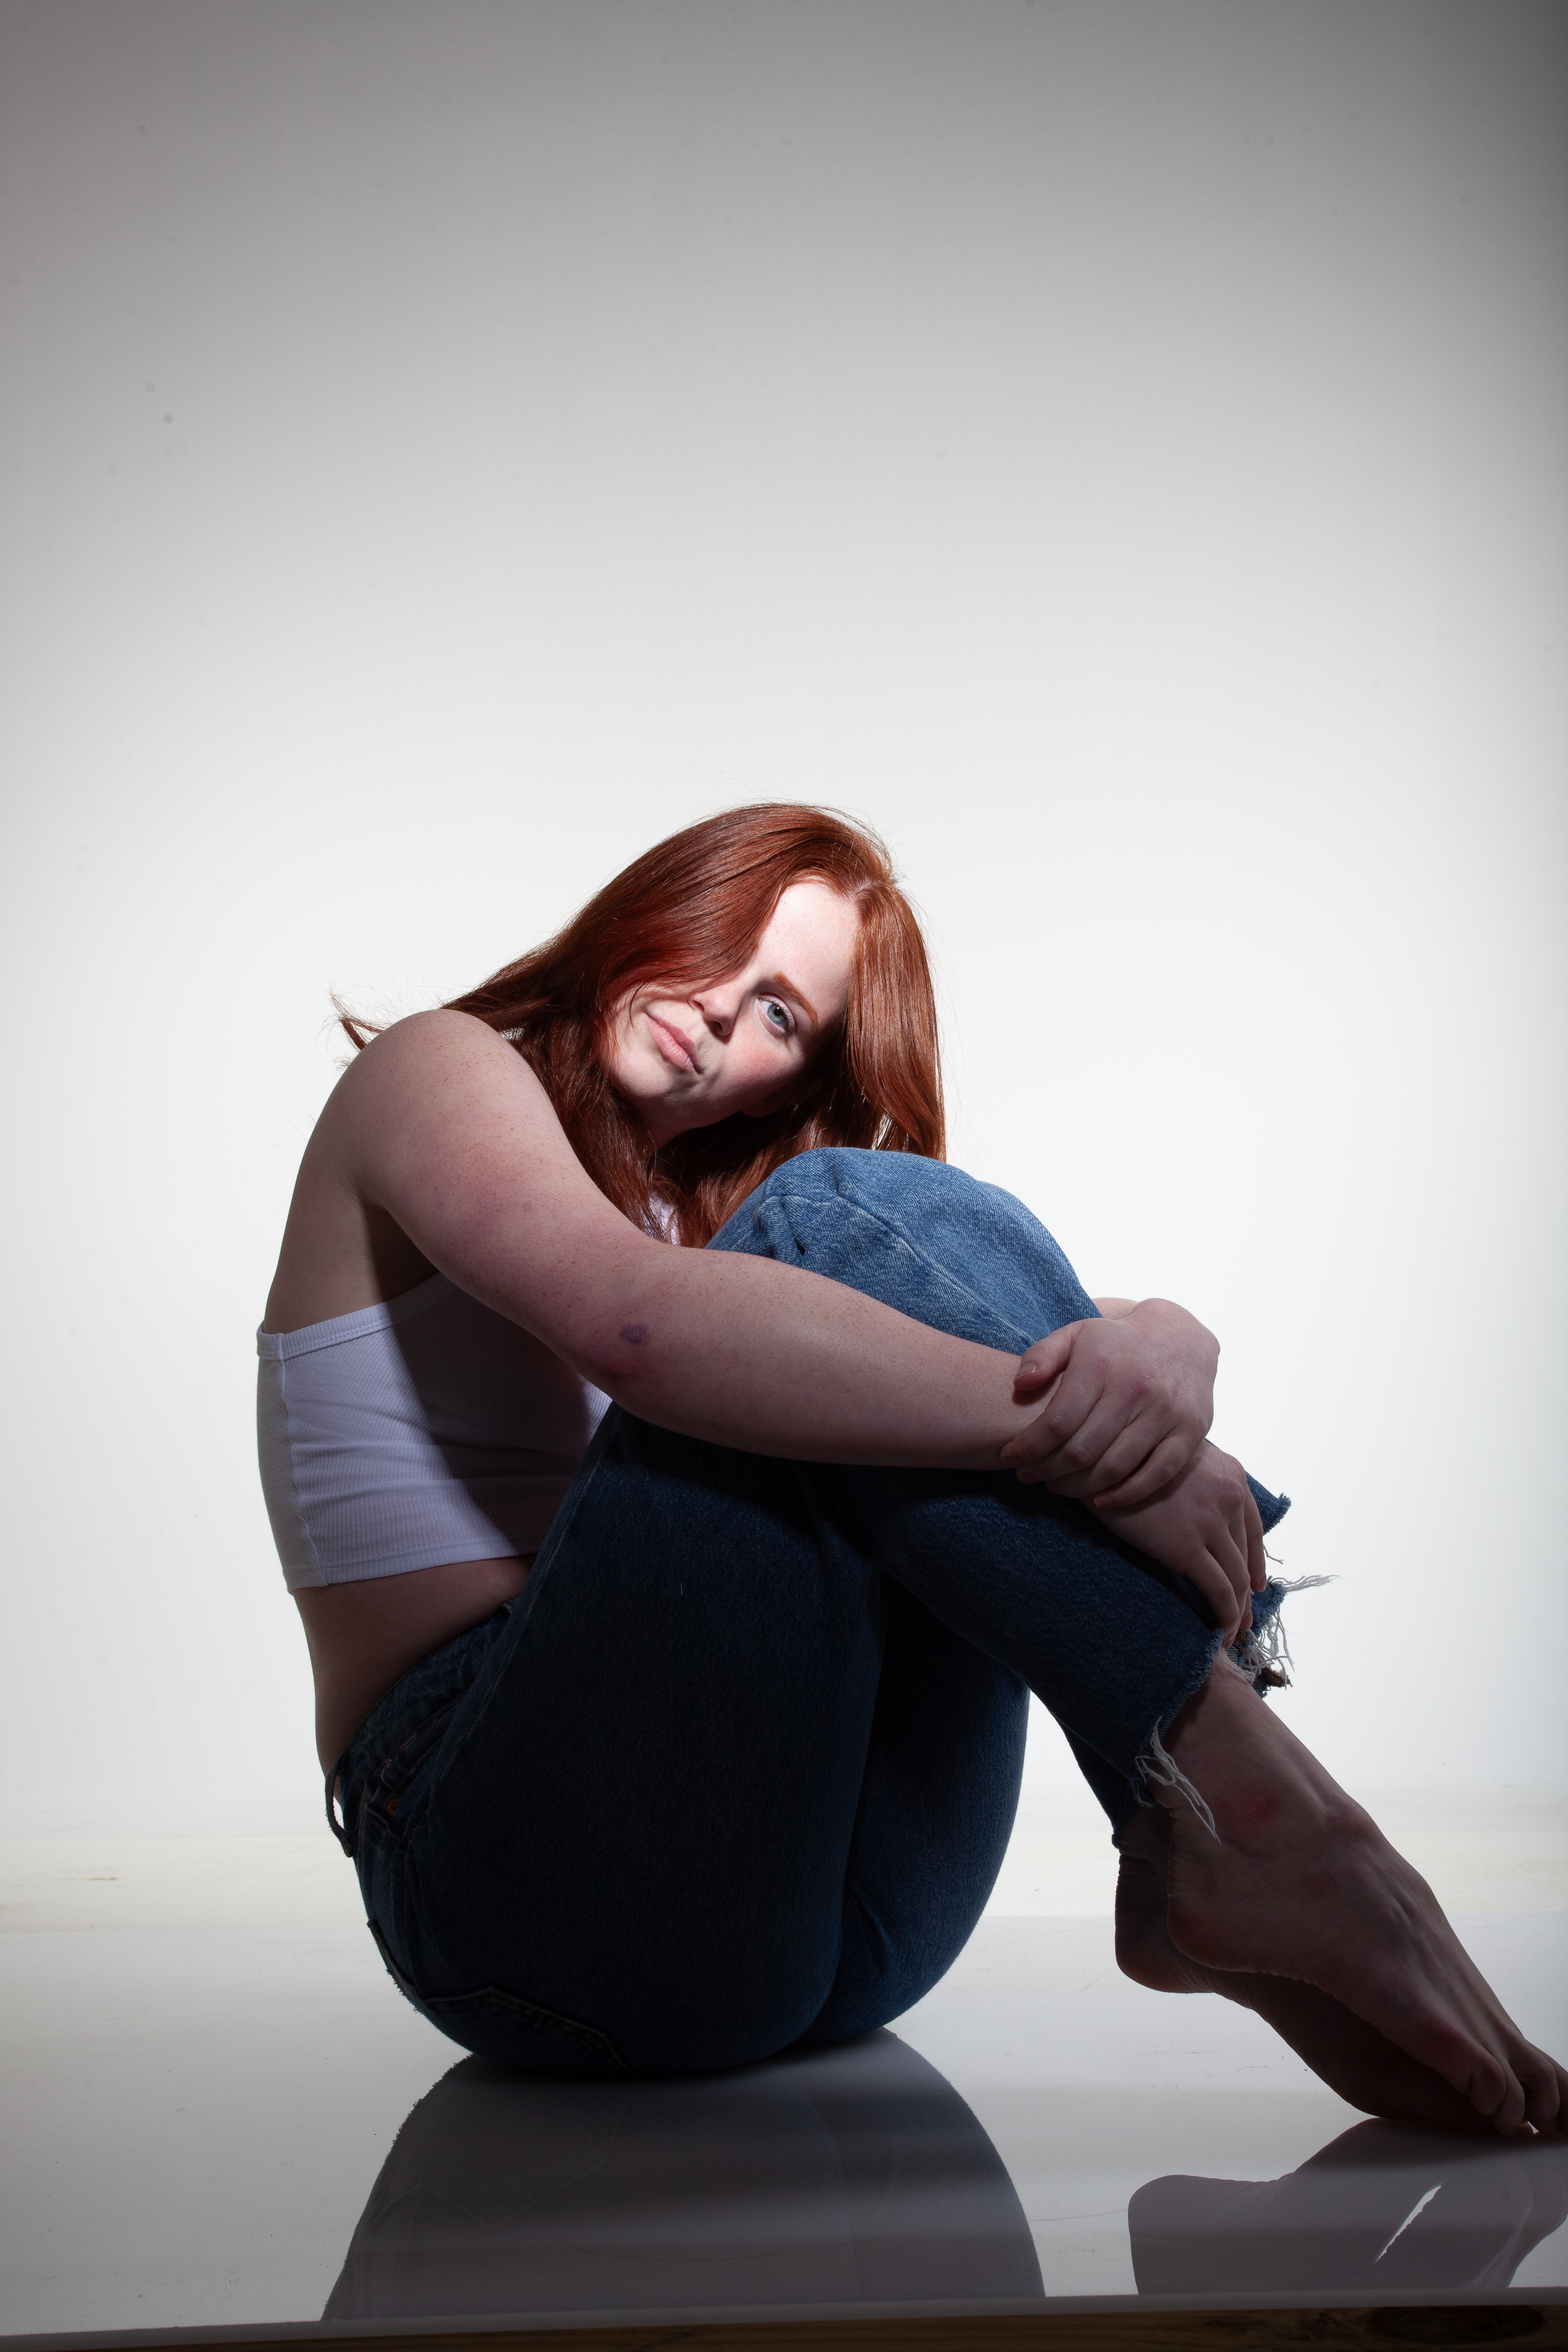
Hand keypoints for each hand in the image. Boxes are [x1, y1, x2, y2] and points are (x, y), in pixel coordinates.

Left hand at [998, 1298, 1217, 1504]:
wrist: (1181, 1337)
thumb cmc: (1115, 1343)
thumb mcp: (1075, 1334)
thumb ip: (1042, 1355)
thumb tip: (1020, 1384)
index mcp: (1102, 1365)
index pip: (1058, 1421)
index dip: (1028, 1447)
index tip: (1008, 1458)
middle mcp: (1136, 1389)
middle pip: (1083, 1450)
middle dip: (1047, 1471)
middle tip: (1029, 1476)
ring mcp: (1167, 1413)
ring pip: (1115, 1467)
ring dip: (1078, 1487)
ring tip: (1056, 1487)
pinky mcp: (1191, 1432)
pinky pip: (1156, 1475)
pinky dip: (1125, 1495)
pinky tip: (1099, 1500)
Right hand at [1094, 1442, 1264, 1642]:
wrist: (1101, 1460)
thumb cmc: (1129, 1459)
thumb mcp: (1177, 1460)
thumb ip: (1198, 1482)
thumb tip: (1195, 1513)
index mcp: (1231, 1474)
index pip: (1254, 1528)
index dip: (1255, 1560)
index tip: (1255, 1584)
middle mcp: (1230, 1496)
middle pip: (1244, 1556)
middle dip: (1246, 1593)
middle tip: (1245, 1620)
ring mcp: (1212, 1521)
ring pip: (1236, 1578)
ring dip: (1237, 1611)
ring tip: (1232, 1633)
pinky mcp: (1189, 1547)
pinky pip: (1218, 1589)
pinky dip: (1225, 1615)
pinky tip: (1221, 1632)